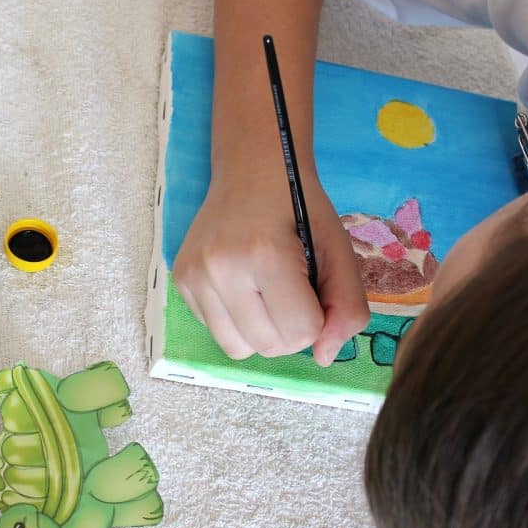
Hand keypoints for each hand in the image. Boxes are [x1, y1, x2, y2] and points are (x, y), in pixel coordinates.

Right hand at [173, 172, 368, 365]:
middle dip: (291, 330)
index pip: (301, 333)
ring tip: (267, 294)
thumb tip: (324, 357)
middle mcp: (220, 268)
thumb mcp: (338, 249)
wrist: (252, 170)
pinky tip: (243, 287)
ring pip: (239, 349)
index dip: (318, 317)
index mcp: (264, 255)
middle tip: (292, 290)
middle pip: (270, 347)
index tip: (313, 286)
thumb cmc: (300, 207)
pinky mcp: (181, 282)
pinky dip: (237, 321)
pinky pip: (216, 332)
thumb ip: (347, 305)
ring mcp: (194, 276)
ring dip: (263, 332)